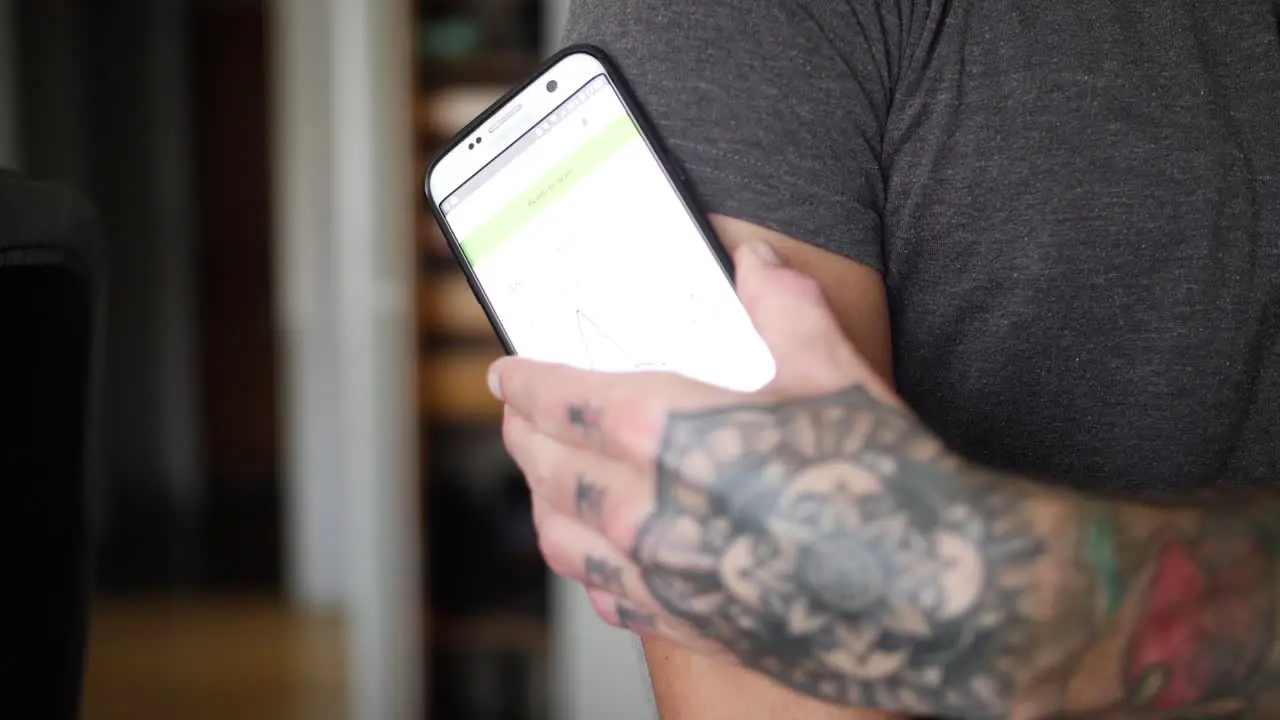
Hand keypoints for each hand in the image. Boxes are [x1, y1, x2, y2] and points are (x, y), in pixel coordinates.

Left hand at [489, 244, 1013, 713]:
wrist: (938, 594)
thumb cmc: (885, 479)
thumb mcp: (835, 372)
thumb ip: (783, 307)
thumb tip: (757, 265)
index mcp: (672, 431)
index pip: (566, 399)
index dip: (527, 383)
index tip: (505, 374)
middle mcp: (650, 508)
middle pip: (551, 468)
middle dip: (523, 436)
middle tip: (516, 418)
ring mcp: (665, 574)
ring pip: (564, 539)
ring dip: (541, 502)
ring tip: (541, 482)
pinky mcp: (692, 623)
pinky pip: (610, 596)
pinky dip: (588, 568)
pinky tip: (596, 558)